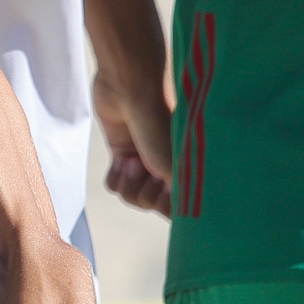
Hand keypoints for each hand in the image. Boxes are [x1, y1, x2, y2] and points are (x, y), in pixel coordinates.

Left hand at [94, 71, 173, 216]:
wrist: (130, 85)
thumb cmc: (158, 121)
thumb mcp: (174, 162)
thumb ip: (180, 194)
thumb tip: (184, 218)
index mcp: (188, 170)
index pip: (181, 208)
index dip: (168, 205)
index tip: (165, 188)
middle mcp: (168, 170)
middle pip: (151, 206)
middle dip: (145, 192)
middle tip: (148, 169)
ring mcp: (145, 164)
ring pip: (131, 197)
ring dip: (129, 182)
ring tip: (133, 160)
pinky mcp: (123, 155)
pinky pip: (115, 185)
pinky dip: (116, 174)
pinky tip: (123, 157)